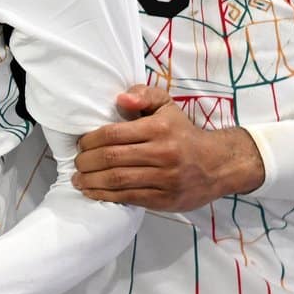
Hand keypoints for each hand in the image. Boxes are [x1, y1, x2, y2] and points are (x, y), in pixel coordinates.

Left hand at [73, 86, 265, 210]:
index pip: (114, 134)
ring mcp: (164, 178)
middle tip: (76, 163)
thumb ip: (144, 94)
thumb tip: (120, 99)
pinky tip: (94, 192)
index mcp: (159, 128)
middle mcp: (162, 153)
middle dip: (87, 162)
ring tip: (79, 180)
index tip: (80, 144)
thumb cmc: (184, 133)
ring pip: (118, 180)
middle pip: (112, 158)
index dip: (90, 140)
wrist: (217, 164)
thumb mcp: (168, 106)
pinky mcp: (164, 199)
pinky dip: (106, 196)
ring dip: (92, 181)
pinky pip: (128, 197)